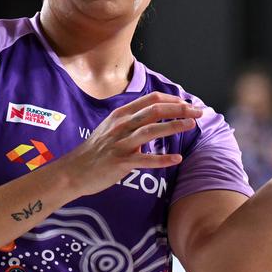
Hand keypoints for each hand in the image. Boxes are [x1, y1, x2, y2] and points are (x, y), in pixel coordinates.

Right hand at [58, 92, 202, 196]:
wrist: (74, 171)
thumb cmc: (95, 150)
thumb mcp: (111, 127)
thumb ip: (131, 120)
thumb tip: (154, 115)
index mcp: (121, 114)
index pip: (151, 100)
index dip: (172, 100)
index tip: (187, 103)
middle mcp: (121, 125)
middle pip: (155, 111)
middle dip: (179, 109)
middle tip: (197, 111)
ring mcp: (121, 143)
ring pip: (152, 130)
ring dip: (174, 126)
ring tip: (192, 125)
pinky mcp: (120, 162)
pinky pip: (145, 160)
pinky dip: (162, 159)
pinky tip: (177, 159)